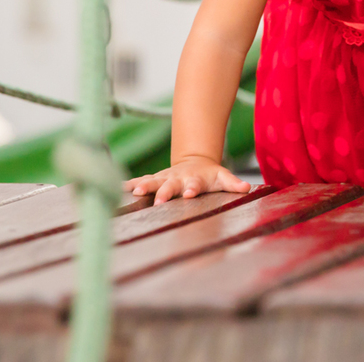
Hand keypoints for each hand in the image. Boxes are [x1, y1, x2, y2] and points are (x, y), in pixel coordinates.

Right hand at [123, 155, 250, 205]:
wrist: (195, 162)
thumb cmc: (210, 175)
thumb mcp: (223, 178)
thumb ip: (233, 183)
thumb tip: (246, 187)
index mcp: (195, 179)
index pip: (194, 185)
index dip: (192, 189)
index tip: (189, 194)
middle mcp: (177, 178)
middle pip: (170, 185)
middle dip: (164, 192)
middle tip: (158, 201)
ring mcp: (164, 178)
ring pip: (152, 181)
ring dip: (143, 186)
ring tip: (135, 192)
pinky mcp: (154, 179)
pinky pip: (139, 181)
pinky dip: (128, 185)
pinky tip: (117, 189)